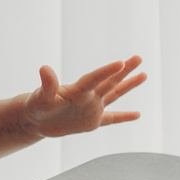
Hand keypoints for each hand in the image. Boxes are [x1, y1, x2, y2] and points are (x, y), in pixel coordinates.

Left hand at [21, 56, 146, 139]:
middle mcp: (88, 97)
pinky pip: (112, 119)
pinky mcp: (92, 122)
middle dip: (125, 71)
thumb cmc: (36, 105)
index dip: (107, 71)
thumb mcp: (40, 97)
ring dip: (128, 86)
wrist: (36, 119)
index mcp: (78, 90)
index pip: (95, 79)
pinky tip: (137, 114)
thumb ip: (47, 85)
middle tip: (138, 58)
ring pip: (114, 95)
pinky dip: (124, 117)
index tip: (121, 62)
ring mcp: (92, 108)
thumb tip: (44, 68)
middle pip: (110, 82)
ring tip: (144, 75)